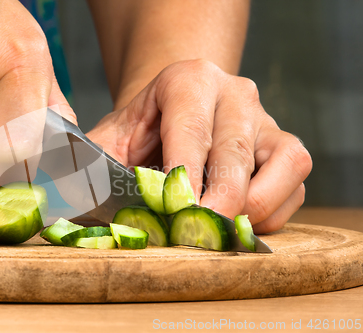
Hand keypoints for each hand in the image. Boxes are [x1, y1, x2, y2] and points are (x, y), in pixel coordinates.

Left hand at [87, 59, 311, 233]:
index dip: (183, 176)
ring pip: (282, 166)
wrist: (173, 116)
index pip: (190, 129)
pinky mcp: (285, 147)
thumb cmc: (140, 132)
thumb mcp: (109, 139)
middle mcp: (235, 93)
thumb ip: (88, 163)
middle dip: (216, 203)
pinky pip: (295, 185)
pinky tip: (238, 222)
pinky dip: (272, 213)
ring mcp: (266, 119)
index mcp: (189, 80)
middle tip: (194, 236)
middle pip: (235, 153)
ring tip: (218, 230)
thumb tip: (67, 204)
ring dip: (252, 208)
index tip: (173, 214)